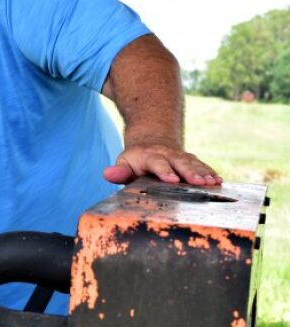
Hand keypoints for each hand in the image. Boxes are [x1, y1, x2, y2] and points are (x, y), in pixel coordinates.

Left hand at [103, 142, 222, 185]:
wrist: (151, 143)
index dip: (165, 171)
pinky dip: (210, 172)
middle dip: (190, 173)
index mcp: (149, 156)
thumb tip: (107, 174)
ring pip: (193, 164)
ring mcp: (180, 157)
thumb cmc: (136, 161)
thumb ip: (119, 171)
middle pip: (179, 163)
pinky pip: (202, 165)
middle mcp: (167, 154)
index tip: (173, 180)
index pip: (157, 163)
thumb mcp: (125, 163)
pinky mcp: (191, 161)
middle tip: (201, 183)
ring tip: (214, 182)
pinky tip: (219, 181)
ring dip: (204, 173)